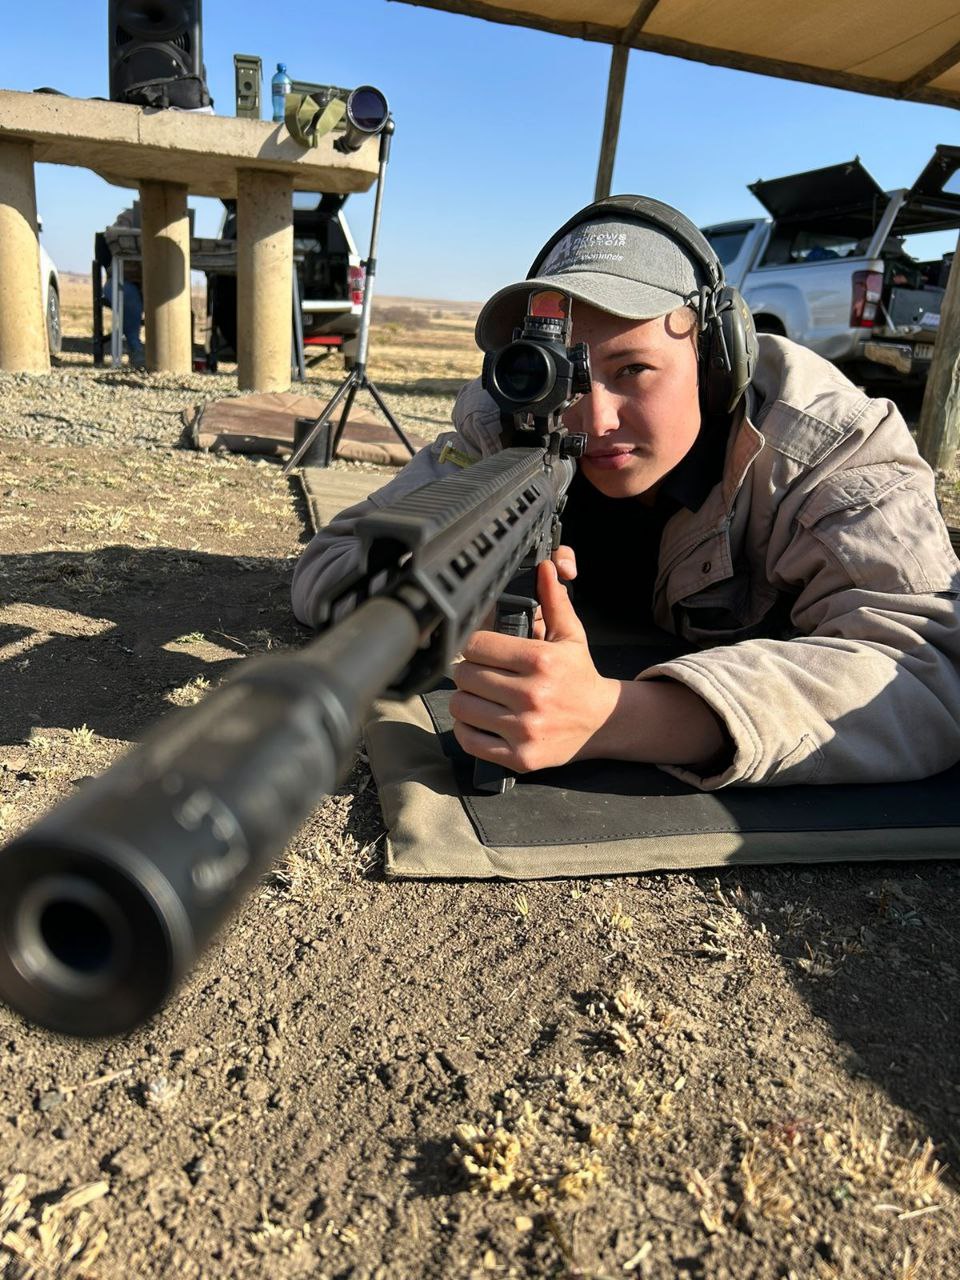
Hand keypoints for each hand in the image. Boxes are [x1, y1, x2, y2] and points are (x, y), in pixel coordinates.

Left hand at [450, 556, 619, 772]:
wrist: (602, 723)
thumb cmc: (579, 676)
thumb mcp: (571, 636)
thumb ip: (554, 601)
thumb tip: (546, 565)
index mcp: (540, 661)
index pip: (476, 644)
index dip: (473, 644)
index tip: (480, 649)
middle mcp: (531, 695)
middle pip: (464, 675)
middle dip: (468, 671)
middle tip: (480, 672)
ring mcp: (524, 729)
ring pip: (462, 706)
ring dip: (464, 699)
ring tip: (479, 695)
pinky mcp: (519, 756)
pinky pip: (469, 740)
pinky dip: (466, 729)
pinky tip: (479, 719)